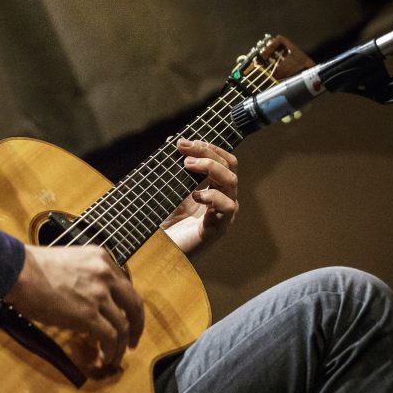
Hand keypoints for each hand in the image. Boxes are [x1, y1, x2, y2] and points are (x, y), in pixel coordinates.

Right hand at [4, 244, 144, 369]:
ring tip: (114, 356)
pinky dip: (110, 351)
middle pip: (134, 305)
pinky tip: (104, 358)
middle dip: (137, 326)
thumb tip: (87, 298)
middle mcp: (106, 274)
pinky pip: (110, 338)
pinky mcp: (88, 315)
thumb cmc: (33, 267)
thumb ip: (85, 274)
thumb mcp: (70, 260)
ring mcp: (99, 295)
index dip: (128, 306)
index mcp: (101, 258)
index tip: (125, 317)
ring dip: (121, 346)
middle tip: (133, 341)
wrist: (19, 272)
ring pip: (123, 326)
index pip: (126, 285)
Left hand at [161, 138, 238, 253]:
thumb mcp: (170, 191)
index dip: (207, 147)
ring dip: (210, 167)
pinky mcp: (218, 228)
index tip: (182, 142)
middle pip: (229, 165)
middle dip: (207, 151)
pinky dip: (212, 196)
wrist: (160, 252)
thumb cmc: (167, 224)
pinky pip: (226, 207)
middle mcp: (223, 199)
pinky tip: (195, 195)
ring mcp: (223, 214)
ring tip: (187, 165)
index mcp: (215, 188)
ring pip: (231, 181)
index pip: (223, 160)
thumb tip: (172, 140)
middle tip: (184, 148)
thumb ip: (174, 169)